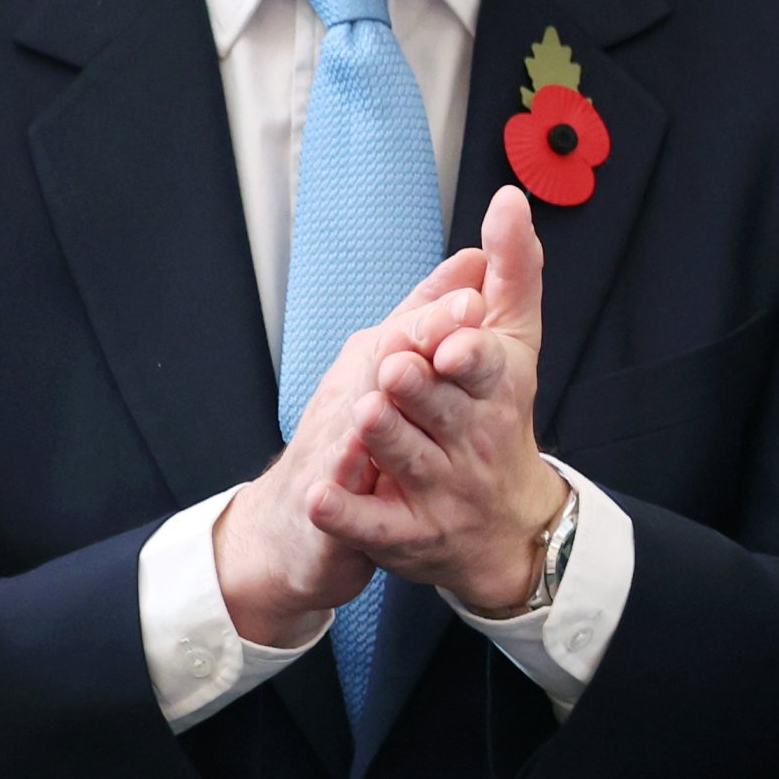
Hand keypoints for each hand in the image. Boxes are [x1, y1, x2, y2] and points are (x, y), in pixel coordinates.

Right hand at [209, 248, 498, 643]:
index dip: (442, 320)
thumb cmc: (365, 431)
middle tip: (423, 349)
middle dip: (406, 359)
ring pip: (358, 437)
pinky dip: (331, 505)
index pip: (414, 334)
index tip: (476, 303)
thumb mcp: (396, 368)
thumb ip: (437, 314)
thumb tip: (477, 258)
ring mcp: (342, 458)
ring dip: (369, 423)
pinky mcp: (333, 516)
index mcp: (385, 365)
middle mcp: (361, 402)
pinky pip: (334, 511)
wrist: (301, 521)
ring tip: (372, 411)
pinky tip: (323, 499)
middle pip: (384, 374)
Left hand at [309, 187, 568, 617]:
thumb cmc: (498, 418)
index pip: (486, 368)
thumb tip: (508, 199)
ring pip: (409, 459)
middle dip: (419, 390)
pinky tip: (321, 496)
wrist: (502, 526)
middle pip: (443, 410)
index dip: (470, 356)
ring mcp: (441, 488)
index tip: (454, 343)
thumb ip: (511, 272)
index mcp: (495, 391)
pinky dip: (347, 511)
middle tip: (395, 372)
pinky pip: (374, 523)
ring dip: (387, 439)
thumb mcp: (514, 344)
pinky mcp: (409, 533)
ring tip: (367, 417)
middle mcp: (471, 438)